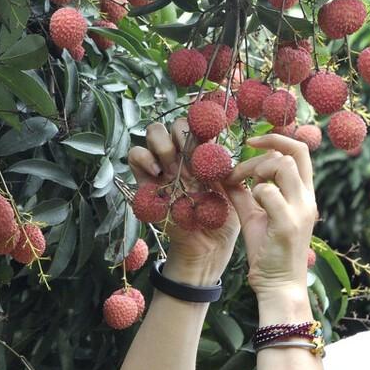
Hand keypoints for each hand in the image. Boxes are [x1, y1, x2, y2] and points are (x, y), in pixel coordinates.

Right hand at [126, 119, 239, 275]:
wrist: (205, 246)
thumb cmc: (224, 219)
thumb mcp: (234, 192)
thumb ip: (229, 170)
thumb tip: (222, 152)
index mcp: (205, 153)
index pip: (199, 126)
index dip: (200, 126)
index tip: (205, 140)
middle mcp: (183, 155)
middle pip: (176, 124)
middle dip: (181, 134)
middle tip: (188, 156)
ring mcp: (162, 165)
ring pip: (154, 132)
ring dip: (163, 143)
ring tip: (172, 166)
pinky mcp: (144, 179)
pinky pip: (135, 154)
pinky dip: (144, 157)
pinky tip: (157, 172)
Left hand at [221, 134, 318, 299]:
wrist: (279, 286)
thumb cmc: (268, 252)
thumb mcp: (254, 216)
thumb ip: (243, 194)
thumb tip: (225, 175)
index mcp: (303, 194)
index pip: (300, 151)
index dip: (276, 138)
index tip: (251, 142)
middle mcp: (307, 199)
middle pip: (295, 152)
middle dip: (264, 148)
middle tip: (240, 165)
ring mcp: (300, 210)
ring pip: (283, 166)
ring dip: (256, 170)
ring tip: (243, 185)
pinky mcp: (288, 225)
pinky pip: (268, 192)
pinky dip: (254, 193)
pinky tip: (249, 206)